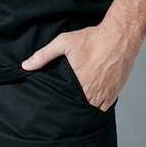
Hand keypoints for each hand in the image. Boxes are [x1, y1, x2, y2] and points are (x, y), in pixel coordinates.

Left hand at [20, 21, 140, 110]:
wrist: (118, 36)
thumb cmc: (92, 39)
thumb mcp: (63, 42)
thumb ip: (44, 55)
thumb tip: (26, 65)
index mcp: (80, 86)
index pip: (66, 104)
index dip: (60, 104)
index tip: (56, 102)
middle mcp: (94, 94)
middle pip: (79, 108)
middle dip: (72, 105)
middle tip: (66, 101)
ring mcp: (107, 95)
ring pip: (92, 110)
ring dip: (85, 106)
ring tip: (77, 100)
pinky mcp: (115, 93)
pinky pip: (104, 107)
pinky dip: (97, 104)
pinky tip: (91, 96)